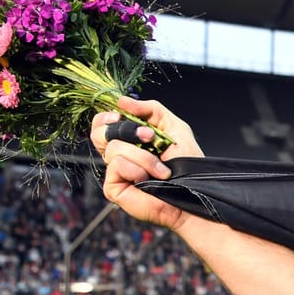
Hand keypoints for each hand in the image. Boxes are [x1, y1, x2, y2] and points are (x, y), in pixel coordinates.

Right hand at [90, 96, 204, 230]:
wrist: (195, 192)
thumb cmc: (188, 165)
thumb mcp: (174, 127)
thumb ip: (151, 109)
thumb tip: (121, 101)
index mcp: (129, 141)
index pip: (102, 124)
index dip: (106, 117)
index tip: (119, 114)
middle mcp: (119, 156)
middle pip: (98, 133)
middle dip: (127, 130)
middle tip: (149, 137)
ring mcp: (115, 173)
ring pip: (113, 148)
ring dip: (144, 156)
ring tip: (162, 170)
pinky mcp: (114, 188)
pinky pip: (116, 166)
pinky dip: (137, 170)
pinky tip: (149, 181)